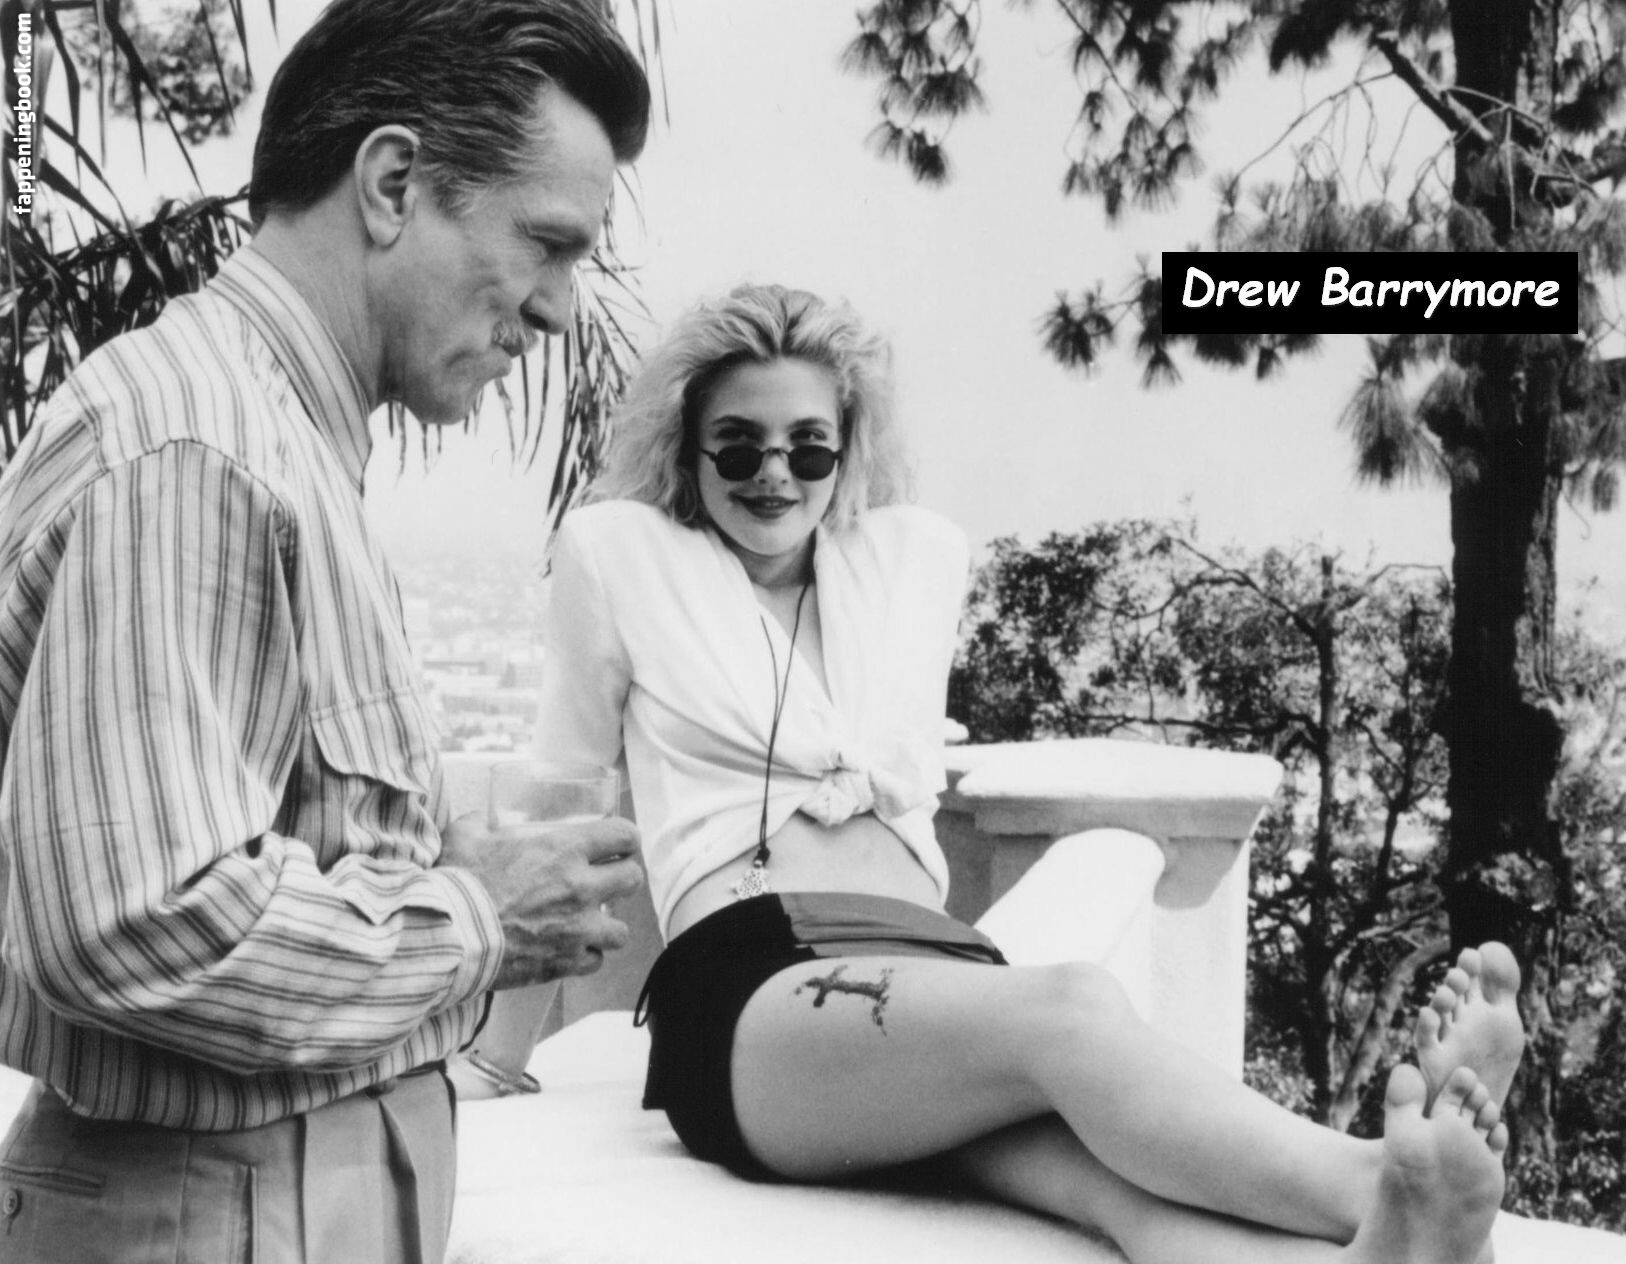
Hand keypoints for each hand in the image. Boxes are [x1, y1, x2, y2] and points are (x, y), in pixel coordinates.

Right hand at [440, 812, 643, 988]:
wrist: (448, 935)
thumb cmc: (458, 883)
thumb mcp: (466, 835)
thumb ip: (480, 823)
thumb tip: (482, 819)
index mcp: (564, 850)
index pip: (624, 836)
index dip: (626, 839)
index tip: (619, 844)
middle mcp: (581, 888)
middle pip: (633, 880)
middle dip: (622, 878)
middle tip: (606, 881)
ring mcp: (577, 929)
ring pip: (622, 930)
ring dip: (608, 925)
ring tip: (590, 922)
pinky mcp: (565, 962)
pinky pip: (595, 961)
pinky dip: (585, 956)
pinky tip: (570, 949)